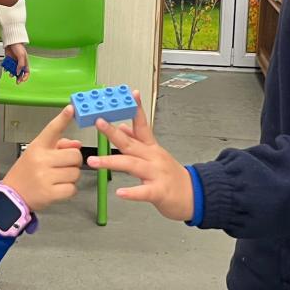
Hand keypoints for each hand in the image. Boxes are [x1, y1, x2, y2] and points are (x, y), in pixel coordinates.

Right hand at [2, 106, 81, 211]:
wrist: (11, 196)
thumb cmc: (26, 173)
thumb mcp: (37, 154)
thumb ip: (58, 146)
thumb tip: (77, 144)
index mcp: (37, 147)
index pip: (52, 129)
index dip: (62, 118)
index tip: (71, 108)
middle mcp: (41, 160)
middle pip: (75, 155)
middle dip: (74, 161)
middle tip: (65, 166)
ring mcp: (45, 177)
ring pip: (75, 173)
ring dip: (71, 177)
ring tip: (58, 178)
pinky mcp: (50, 193)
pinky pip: (72, 189)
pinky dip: (69, 190)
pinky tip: (59, 189)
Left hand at [5, 44, 29, 83]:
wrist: (11, 41)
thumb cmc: (18, 47)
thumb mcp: (21, 56)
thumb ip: (20, 65)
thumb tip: (18, 73)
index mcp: (25, 63)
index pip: (26, 72)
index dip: (25, 77)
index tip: (21, 80)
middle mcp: (19, 63)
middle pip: (20, 73)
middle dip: (18, 78)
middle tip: (16, 82)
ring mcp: (14, 62)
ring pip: (13, 70)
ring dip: (11, 73)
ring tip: (9, 73)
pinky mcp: (8, 60)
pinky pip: (7, 66)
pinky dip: (6, 68)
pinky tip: (5, 69)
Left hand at [88, 92, 193, 221]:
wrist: (194, 194)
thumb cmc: (172, 176)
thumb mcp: (156, 154)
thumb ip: (138, 141)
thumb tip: (123, 127)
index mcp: (152, 148)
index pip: (143, 125)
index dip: (137, 109)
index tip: (130, 94)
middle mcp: (153, 158)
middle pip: (131, 143)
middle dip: (113, 132)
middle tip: (99, 122)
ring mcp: (156, 174)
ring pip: (132, 165)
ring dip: (111, 162)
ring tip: (94, 161)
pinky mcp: (159, 192)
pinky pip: (143, 192)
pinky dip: (132, 192)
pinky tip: (120, 192)